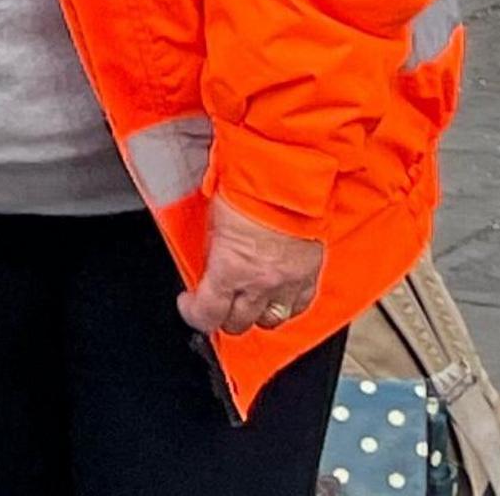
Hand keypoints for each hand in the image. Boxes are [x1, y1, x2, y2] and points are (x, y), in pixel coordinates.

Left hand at [176, 198, 324, 335]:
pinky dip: (286, 306)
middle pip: (238, 323)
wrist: (287, 176)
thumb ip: (211, 251)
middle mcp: (260, 283)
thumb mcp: (214, 222)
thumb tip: (206, 265)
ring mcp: (287, 282)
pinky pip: (298, 306)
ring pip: (270, 320)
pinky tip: (277, 298)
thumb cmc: (248, 189)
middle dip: (222, 316)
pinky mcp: (309, 275)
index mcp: (230, 269)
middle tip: (217, 303)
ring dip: (255, 315)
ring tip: (247, 303)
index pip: (207, 313)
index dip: (193, 313)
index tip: (189, 304)